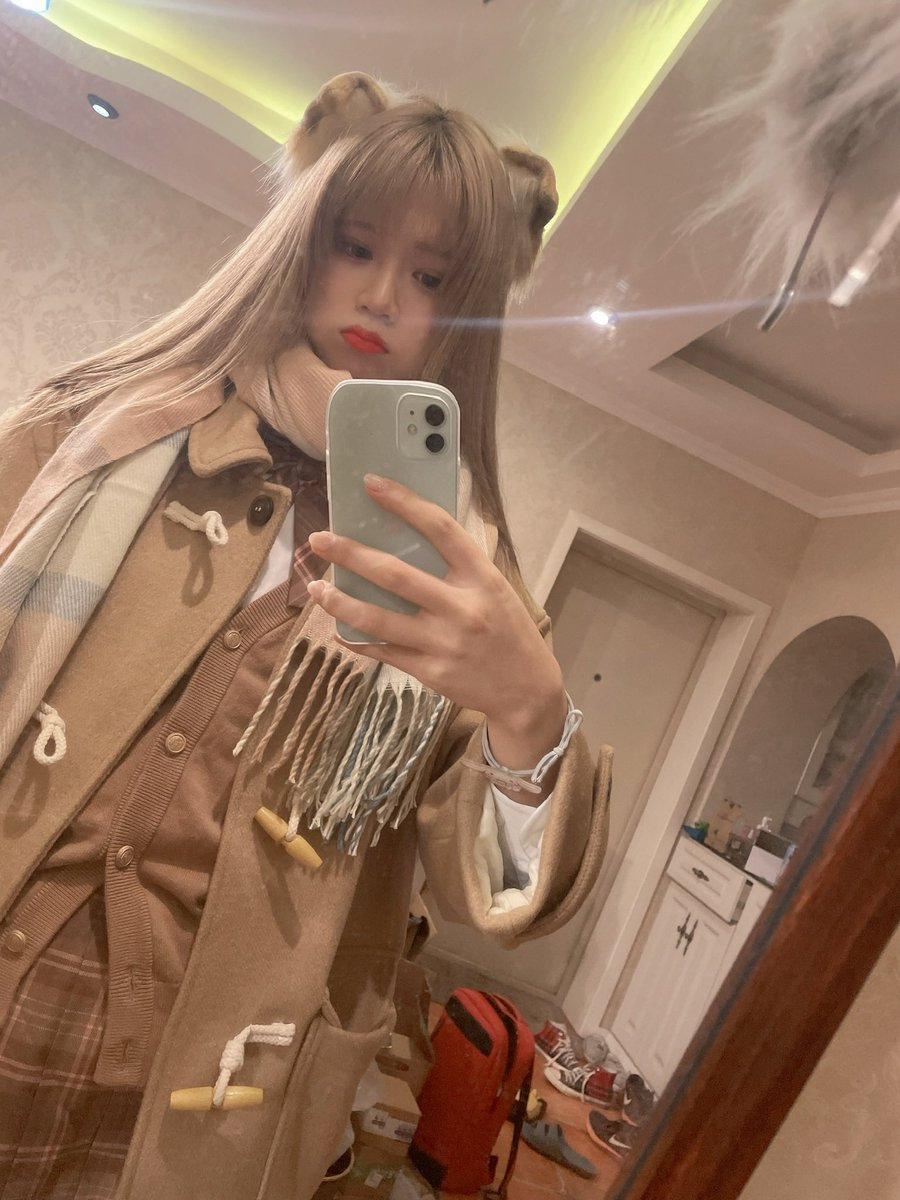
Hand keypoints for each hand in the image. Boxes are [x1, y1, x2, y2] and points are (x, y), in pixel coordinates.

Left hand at [305, 474, 566, 754]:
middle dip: (351, 553)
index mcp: (482, 577)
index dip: (403, 502)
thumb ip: (459, 566)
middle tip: (320, 539)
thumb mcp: (495, 589)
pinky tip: (338, 628)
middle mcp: (462, 607)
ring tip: (316, 587)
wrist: (528, 690)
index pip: (440, 528)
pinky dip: (356, 638)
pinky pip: (383, 651)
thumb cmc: (509, 631)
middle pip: (395, 574)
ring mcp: (443, 642)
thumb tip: (405, 537)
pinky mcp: (430, 671)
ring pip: (377, 618)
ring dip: (340, 600)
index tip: (371, 484)